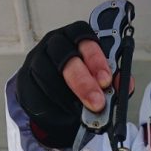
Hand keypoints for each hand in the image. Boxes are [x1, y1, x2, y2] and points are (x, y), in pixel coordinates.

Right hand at [16, 22, 108, 145]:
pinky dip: (55, 106)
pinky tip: (66, 113)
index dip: (96, 58)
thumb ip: (114, 82)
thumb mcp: (100, 82)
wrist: (54, 102)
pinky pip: (38, 92)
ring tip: (83, 114)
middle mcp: (55, 44)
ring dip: (69, 98)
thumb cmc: (80, 85)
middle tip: (97, 103)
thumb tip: (125, 85)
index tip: (107, 81)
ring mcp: (37, 60)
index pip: (84, 37)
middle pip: (66, 56)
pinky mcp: (26, 80)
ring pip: (49, 76)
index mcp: (76, 37)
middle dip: (83, 82)